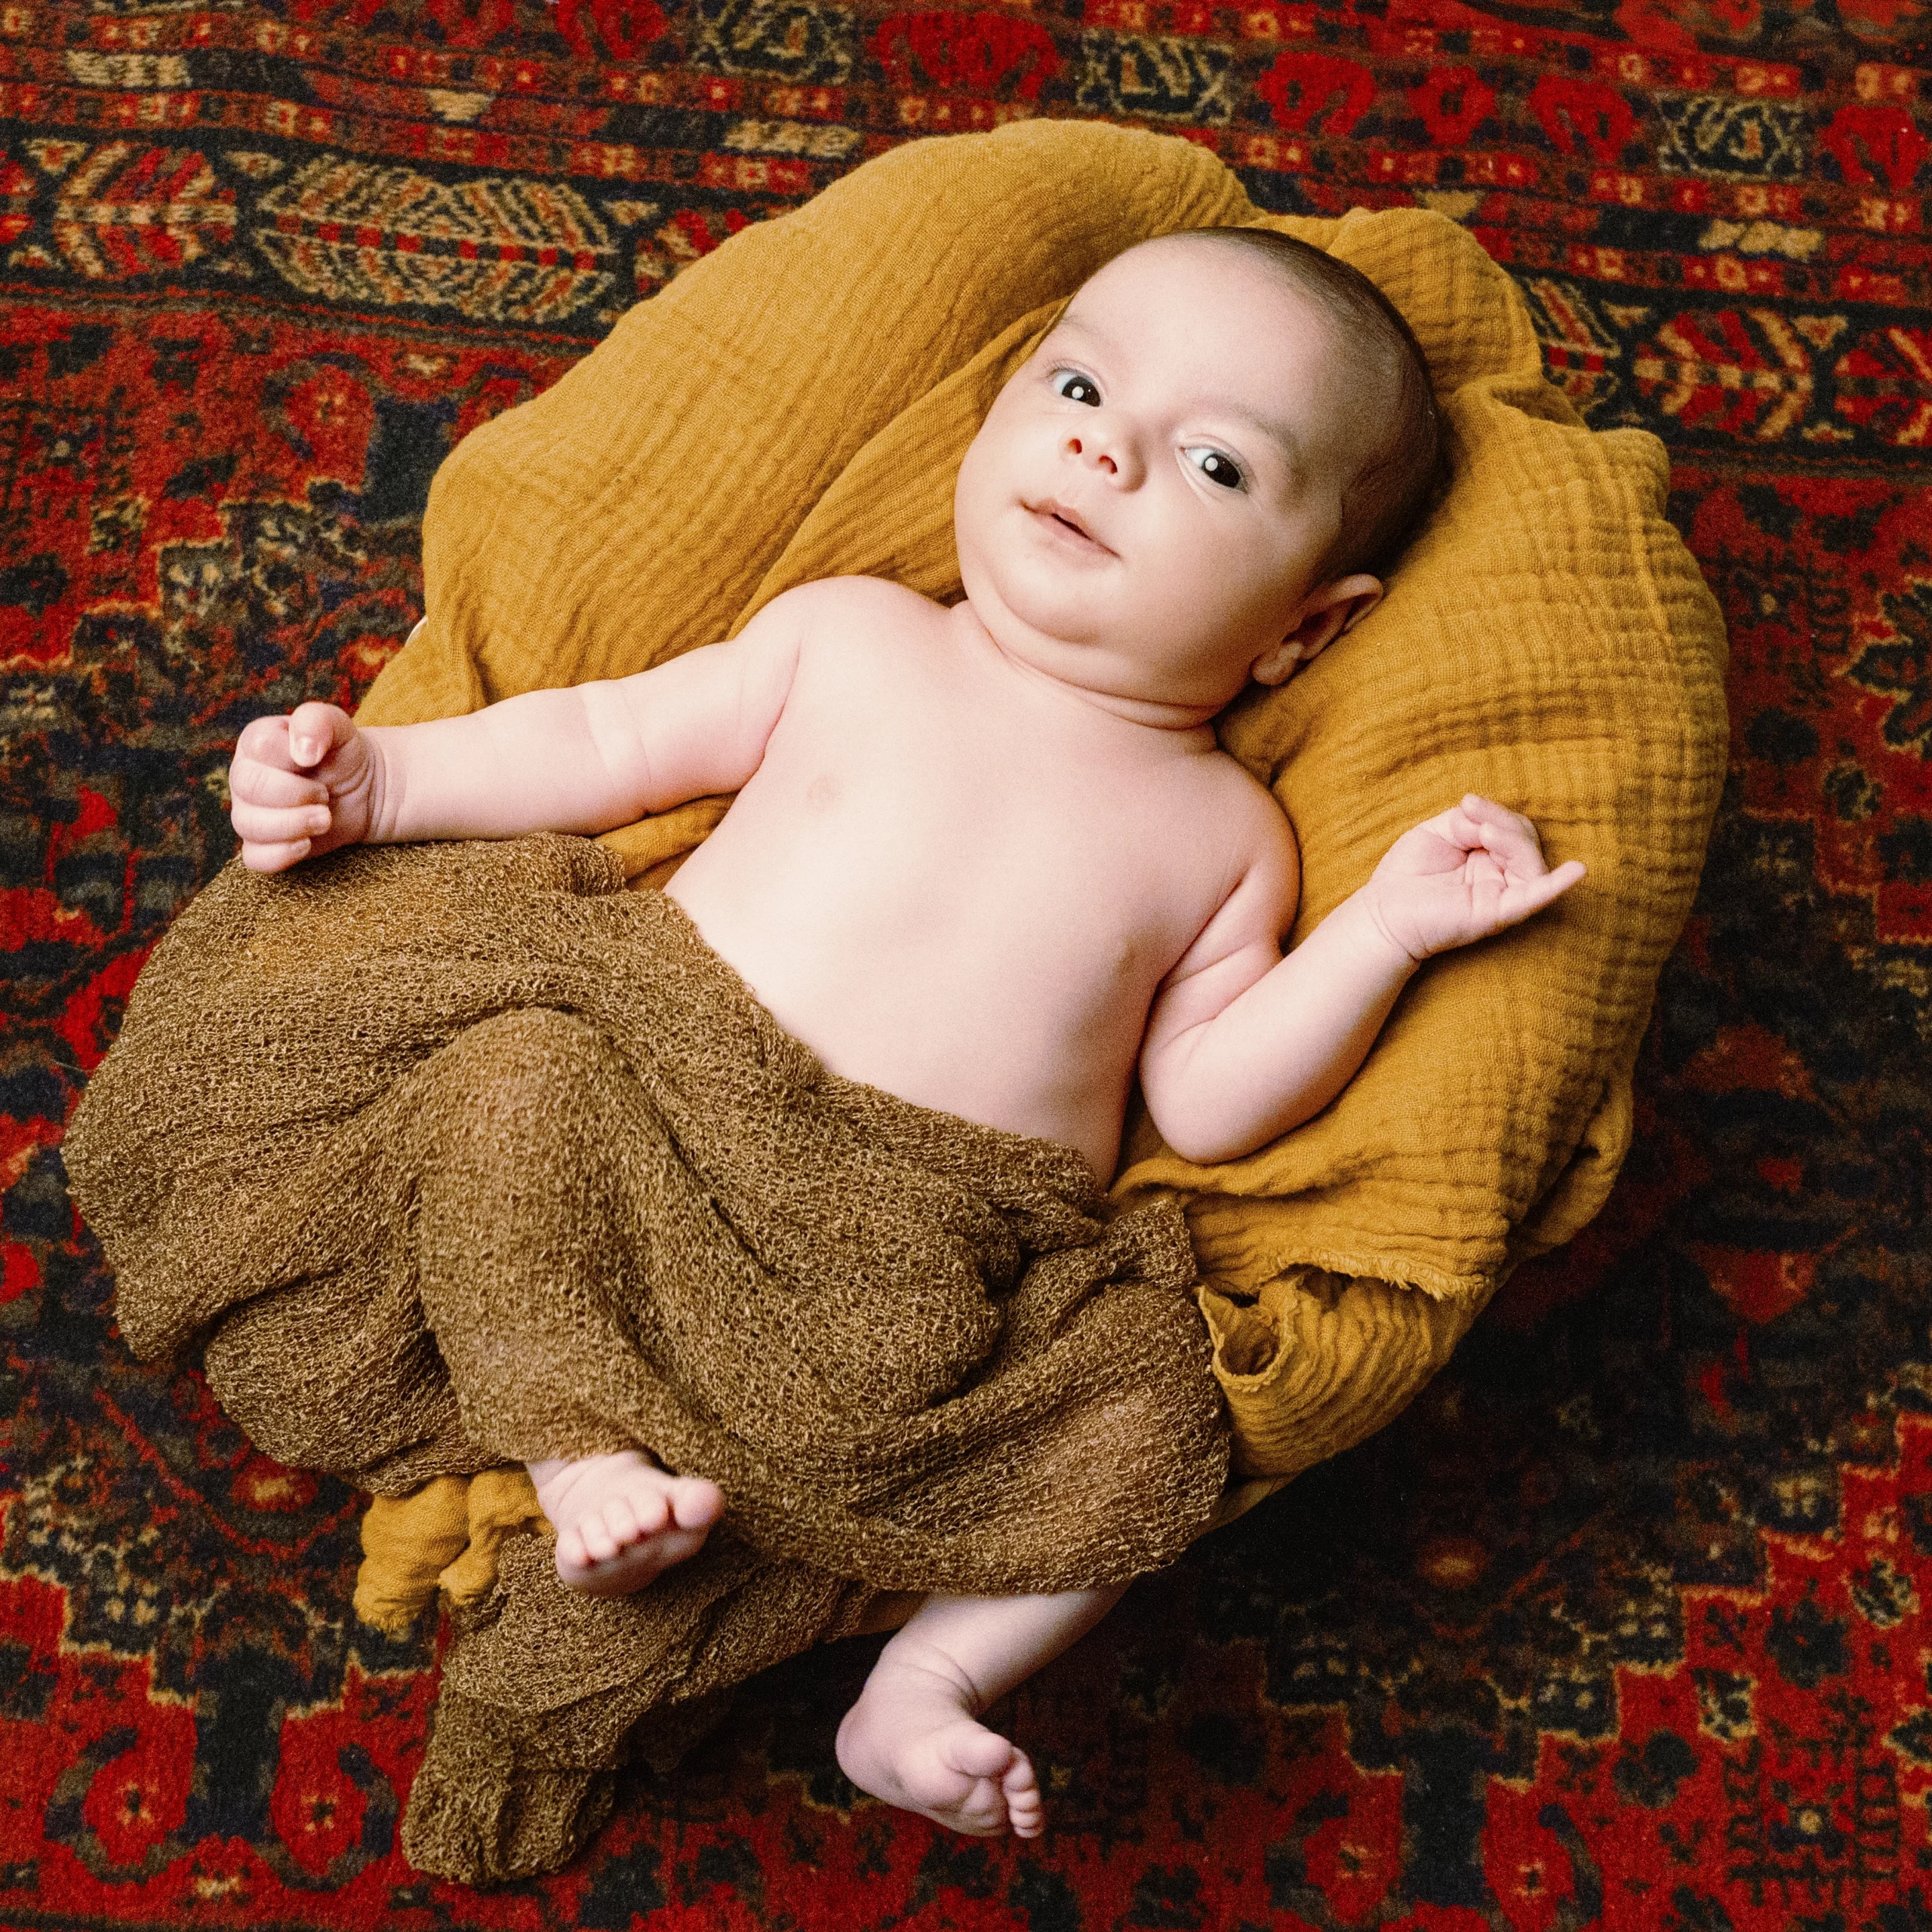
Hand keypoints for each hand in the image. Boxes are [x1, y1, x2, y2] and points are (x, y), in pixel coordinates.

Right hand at [228, 701, 379, 872]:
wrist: (364, 789)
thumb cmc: (343, 753)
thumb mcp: (338, 725)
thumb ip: (316, 721)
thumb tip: (303, 751)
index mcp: (256, 743)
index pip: (259, 748)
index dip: (292, 757)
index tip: (317, 760)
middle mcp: (245, 777)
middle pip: (249, 788)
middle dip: (295, 794)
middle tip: (325, 795)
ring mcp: (250, 812)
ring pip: (248, 825)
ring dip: (293, 824)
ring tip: (325, 818)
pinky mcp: (263, 844)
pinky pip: (255, 858)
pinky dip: (281, 854)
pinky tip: (307, 843)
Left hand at [1359, 794, 1585, 963]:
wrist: (1382, 913)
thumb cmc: (1407, 875)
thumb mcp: (1438, 833)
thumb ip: (1468, 821)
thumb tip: (1489, 821)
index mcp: (1490, 857)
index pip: (1511, 828)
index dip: (1496, 812)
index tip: (1466, 803)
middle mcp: (1502, 877)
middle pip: (1526, 841)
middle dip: (1503, 822)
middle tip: (1469, 814)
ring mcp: (1503, 896)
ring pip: (1531, 863)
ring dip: (1511, 841)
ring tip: (1483, 834)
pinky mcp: (1498, 914)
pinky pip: (1534, 899)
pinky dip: (1556, 885)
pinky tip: (1576, 871)